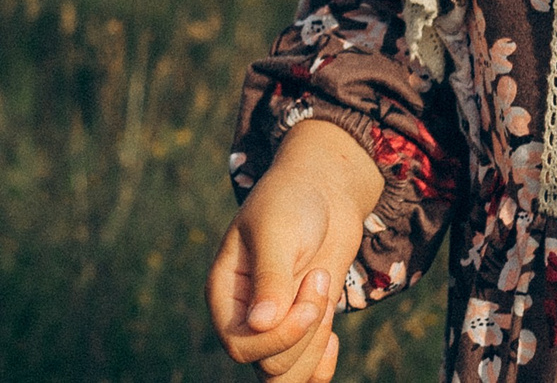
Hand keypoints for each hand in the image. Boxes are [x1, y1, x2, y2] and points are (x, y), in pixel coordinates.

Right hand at [209, 121, 381, 379]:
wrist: (323, 193)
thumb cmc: (291, 201)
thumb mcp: (277, 231)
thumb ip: (270, 277)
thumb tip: (259, 325)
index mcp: (224, 293)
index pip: (239, 344)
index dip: (279, 334)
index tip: (312, 287)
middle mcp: (243, 317)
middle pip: (267, 364)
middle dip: (304, 330)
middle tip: (319, 277)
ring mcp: (273, 327)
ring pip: (287, 374)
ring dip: (315, 342)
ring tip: (323, 291)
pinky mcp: (301, 329)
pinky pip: (306, 374)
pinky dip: (322, 364)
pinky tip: (332, 335)